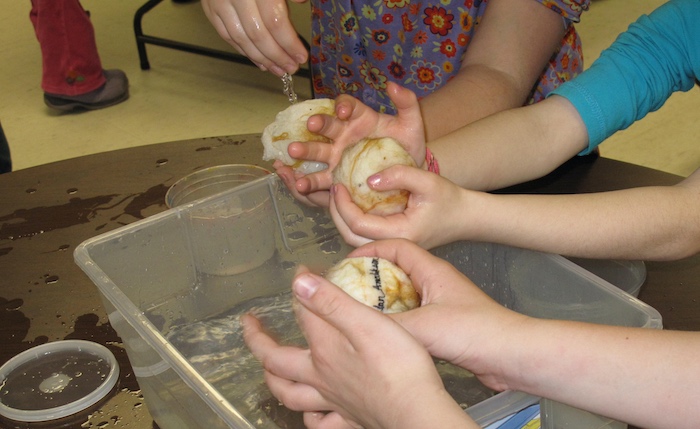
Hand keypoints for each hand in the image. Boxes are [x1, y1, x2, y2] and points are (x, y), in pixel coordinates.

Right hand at [201, 0, 307, 75]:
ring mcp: (220, 3)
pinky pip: (227, 35)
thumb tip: (302, 0)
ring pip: (241, 39)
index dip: (289, 43)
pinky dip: (244, 51)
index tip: (301, 56)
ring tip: (277, 69)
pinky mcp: (210, 9)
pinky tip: (259, 60)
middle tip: (291, 68)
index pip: (275, 21)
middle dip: (277, 56)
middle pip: (258, 34)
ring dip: (261, 59)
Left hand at [243, 242, 477, 428]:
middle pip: (277, 360)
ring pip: (289, 395)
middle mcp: (321, 377)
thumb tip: (299, 283)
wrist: (416, 412)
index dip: (300, 288)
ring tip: (267, 369)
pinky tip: (311, 412)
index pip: (303, 312)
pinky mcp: (349, 418)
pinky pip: (320, 423)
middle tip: (249, 324)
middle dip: (258, 340)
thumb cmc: (398, 367)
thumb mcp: (366, 323)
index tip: (302, 270)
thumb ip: (331, 303)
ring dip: (273, 380)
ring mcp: (333, 401)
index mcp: (325, 350)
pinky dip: (309, 416)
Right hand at [281, 83, 426, 206]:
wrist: (406, 176)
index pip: (347, 106)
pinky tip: (299, 184)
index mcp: (359, 118)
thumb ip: (407, 103)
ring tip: (292, 153)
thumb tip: (392, 85)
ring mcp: (336, 157)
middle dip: (317, 125)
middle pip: (326, 127)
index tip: (344, 111)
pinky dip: (306, 181)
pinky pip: (318, 179)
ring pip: (317, 152)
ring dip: (304, 151)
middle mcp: (343, 135)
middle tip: (311, 126)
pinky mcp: (334, 177)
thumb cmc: (406, 147)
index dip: (343, 105)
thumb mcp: (412, 125)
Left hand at [329, 165, 472, 248]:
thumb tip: (368, 180)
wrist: (465, 217)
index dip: (342, 206)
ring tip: (339, 196)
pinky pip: (364, 237)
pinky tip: (352, 204)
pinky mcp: (391, 243)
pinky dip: (352, 222)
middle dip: (336, 214)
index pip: (359, 225)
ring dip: (342, 219)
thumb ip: (400, 176)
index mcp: (401, 234)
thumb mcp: (427, 181)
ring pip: (355, 241)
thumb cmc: (449, 199)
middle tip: (333, 190)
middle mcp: (393, 246)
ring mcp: (392, 247)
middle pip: (350, 238)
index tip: (337, 185)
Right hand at [348, 240, 526, 391]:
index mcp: (432, 270)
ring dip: (380, 303)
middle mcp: (434, 283)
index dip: (369, 251)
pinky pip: (410, 317)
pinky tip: (381, 336)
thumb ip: (386, 324)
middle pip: (394, 271)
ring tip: (357, 314)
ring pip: (401, 297)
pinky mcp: (443, 325)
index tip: (345, 264)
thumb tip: (352, 322)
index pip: (395, 247)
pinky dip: (393, 323)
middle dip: (368, 278)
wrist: (511, 356)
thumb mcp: (423, 326)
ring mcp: (439, 304)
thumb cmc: (475, 331)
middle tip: (345, 292)